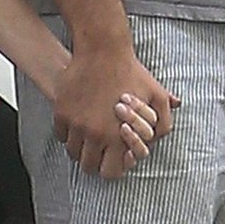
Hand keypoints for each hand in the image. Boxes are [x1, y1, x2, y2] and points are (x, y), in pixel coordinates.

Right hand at [53, 45, 175, 179]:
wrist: (103, 51)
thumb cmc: (131, 73)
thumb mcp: (157, 96)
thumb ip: (164, 121)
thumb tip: (158, 139)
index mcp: (119, 137)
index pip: (110, 172)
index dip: (113, 168)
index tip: (113, 158)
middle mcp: (95, 135)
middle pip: (88, 166)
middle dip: (95, 161)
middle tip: (99, 150)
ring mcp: (76, 125)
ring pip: (72, 152)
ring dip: (81, 148)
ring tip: (88, 136)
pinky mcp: (61, 113)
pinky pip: (61, 135)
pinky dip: (68, 133)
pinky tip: (78, 124)